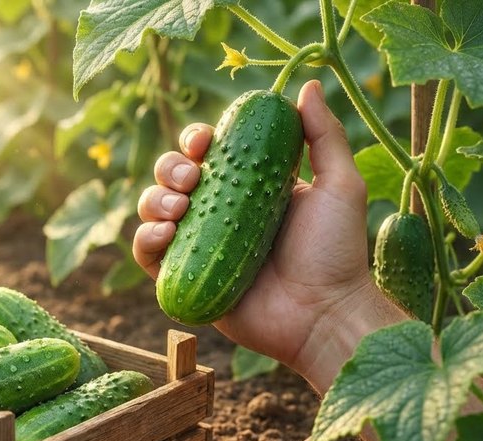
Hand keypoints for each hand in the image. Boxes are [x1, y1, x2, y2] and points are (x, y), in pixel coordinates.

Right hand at [134, 80, 403, 381]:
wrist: (323, 314)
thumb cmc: (335, 252)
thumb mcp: (339, 185)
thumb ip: (324, 135)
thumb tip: (307, 85)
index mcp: (248, 189)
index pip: (208, 153)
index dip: (197, 140)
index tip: (206, 142)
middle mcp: (218, 214)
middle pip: (173, 177)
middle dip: (171, 167)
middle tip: (193, 179)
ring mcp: (198, 247)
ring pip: (153, 210)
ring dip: (154, 199)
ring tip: (178, 209)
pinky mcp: (183, 280)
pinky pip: (147, 255)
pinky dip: (144, 239)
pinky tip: (163, 234)